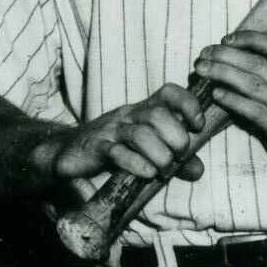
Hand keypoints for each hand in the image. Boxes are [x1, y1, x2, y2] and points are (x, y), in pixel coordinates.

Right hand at [42, 83, 206, 183]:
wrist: (68, 153)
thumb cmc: (114, 149)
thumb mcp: (148, 153)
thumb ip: (174, 160)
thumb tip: (197, 169)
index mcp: (143, 110)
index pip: (170, 92)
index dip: (188, 104)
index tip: (198, 126)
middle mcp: (128, 115)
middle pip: (158, 114)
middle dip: (176, 136)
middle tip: (180, 156)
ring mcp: (111, 130)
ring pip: (140, 134)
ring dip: (159, 154)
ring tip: (163, 170)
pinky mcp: (96, 148)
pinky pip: (118, 153)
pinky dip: (137, 164)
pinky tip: (147, 173)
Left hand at [194, 30, 266, 189]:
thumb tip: (233, 66)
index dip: (248, 38)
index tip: (225, 40)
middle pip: (256, 63)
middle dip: (225, 56)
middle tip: (203, 55)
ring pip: (252, 84)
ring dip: (223, 75)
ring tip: (202, 71)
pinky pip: (254, 110)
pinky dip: (233, 100)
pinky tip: (217, 95)